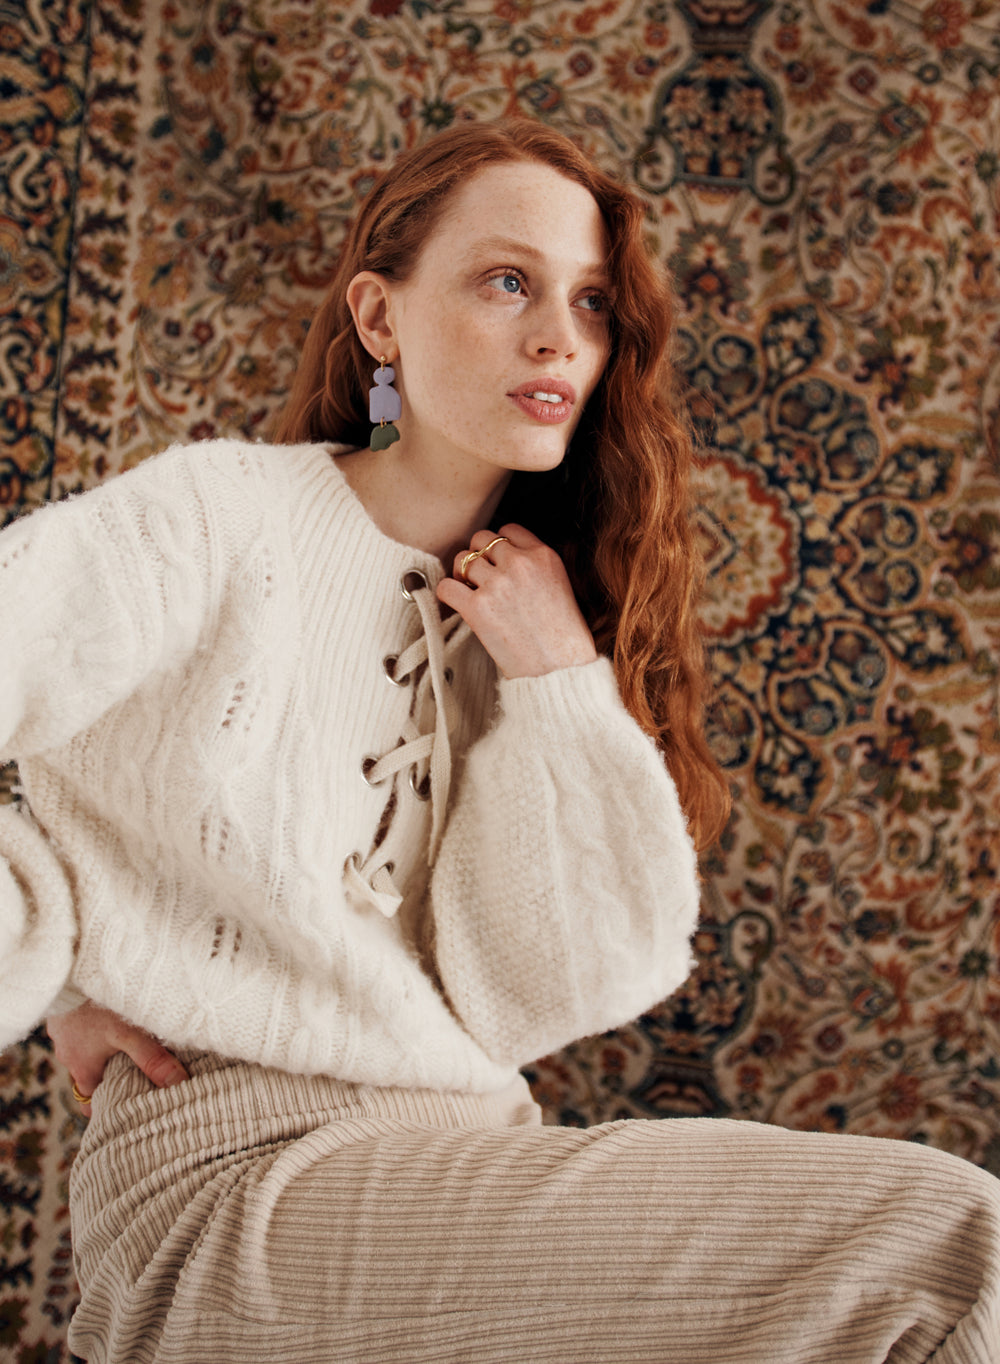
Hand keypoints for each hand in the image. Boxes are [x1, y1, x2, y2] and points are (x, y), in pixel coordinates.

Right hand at [46, 1000, 187, 1115]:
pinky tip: (114, 1016)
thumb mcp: (128, 1033)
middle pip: (91, 1077)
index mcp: (82, 1069)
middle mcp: (68, 1055)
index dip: (109, 1107)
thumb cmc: (96, 1004)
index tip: (131, 1106)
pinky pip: (81, 1028)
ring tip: (131, 1043)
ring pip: (86, 1050)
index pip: (91, 1103)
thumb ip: (153, 1060)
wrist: (70, 968)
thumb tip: (179, 1084)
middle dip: (112, 1077)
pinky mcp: (66, 1013)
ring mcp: (64, 1033)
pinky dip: (95, 1027)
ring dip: (104, 1048)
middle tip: (139, 1074)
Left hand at [437, 524, 597, 678]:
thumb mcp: (559, 584)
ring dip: (463, 574)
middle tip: (481, 576)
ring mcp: (497, 585)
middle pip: (481, 540)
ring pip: (462, 559)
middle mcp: (519, 564)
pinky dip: (447, 593)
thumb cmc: (562, 634)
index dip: (499, 545)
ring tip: (471, 591)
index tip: (498, 561)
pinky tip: (457, 603)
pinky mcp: (478, 608)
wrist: (560, 668)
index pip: (508, 530)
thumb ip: (534, 564)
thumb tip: (503, 557)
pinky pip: (446, 587)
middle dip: (478, 556)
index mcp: (543, 555)